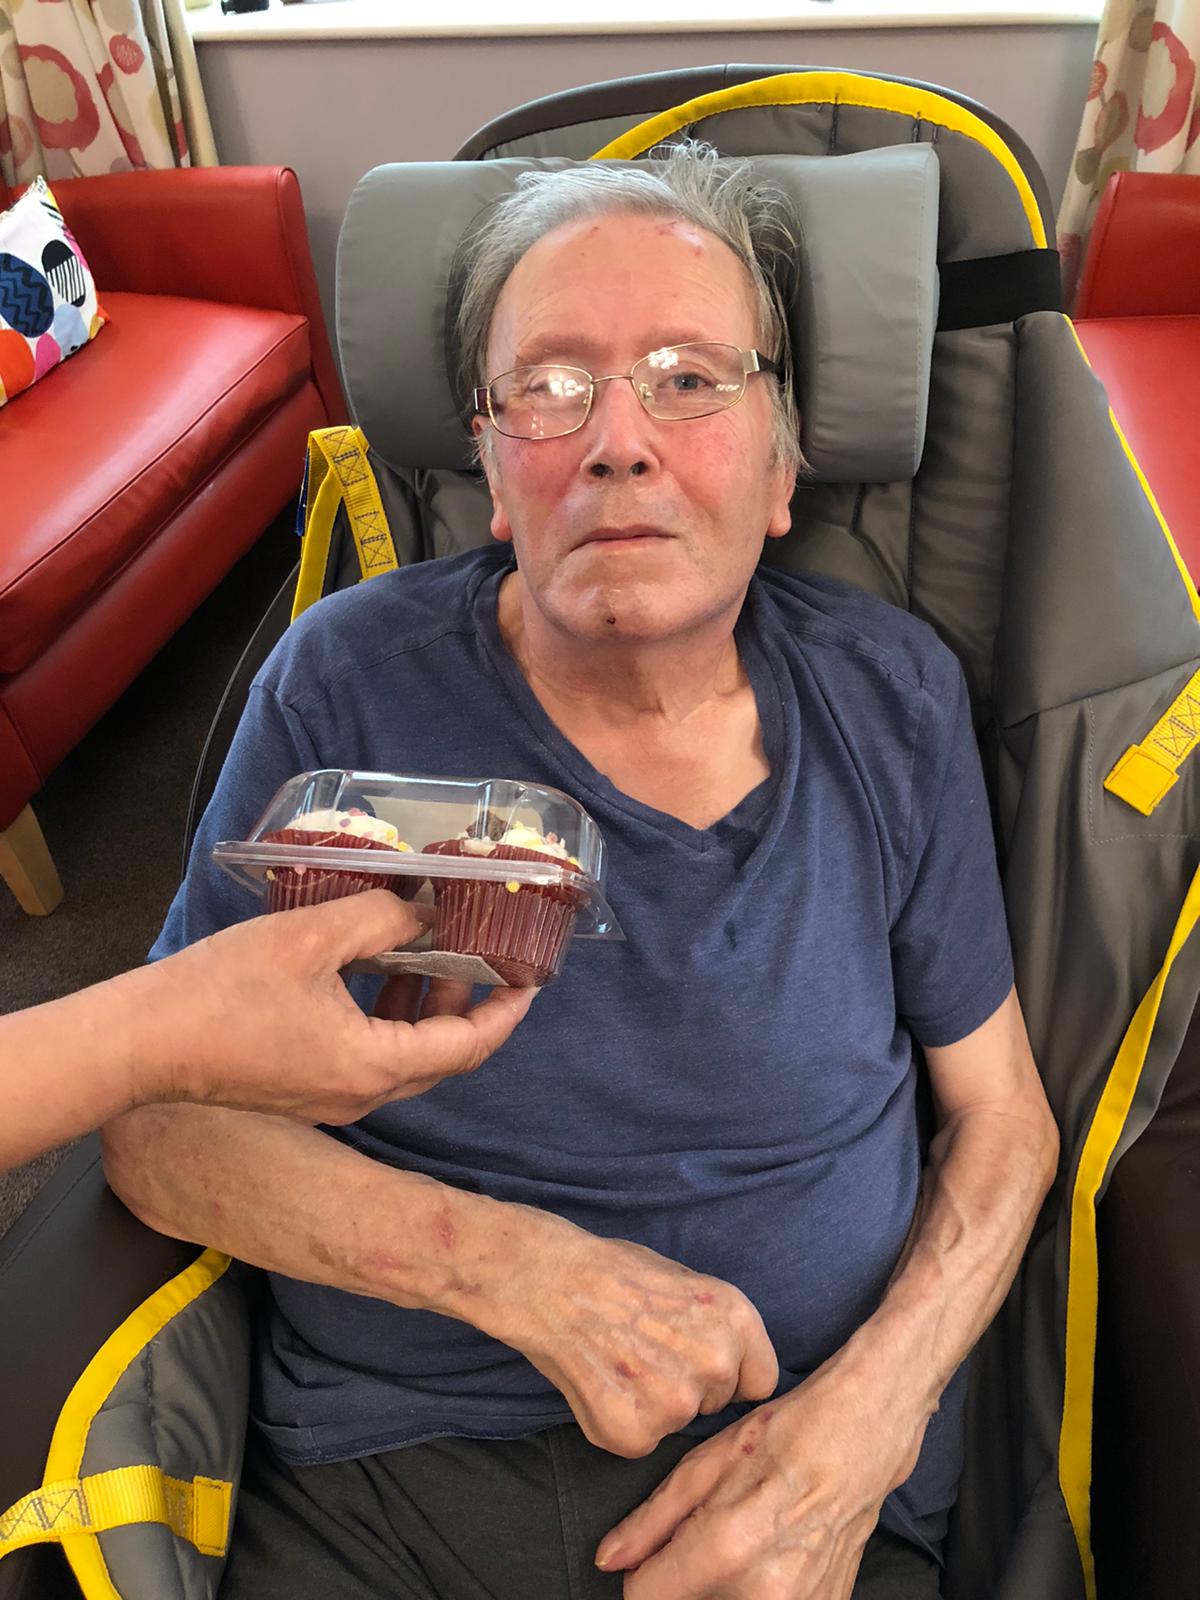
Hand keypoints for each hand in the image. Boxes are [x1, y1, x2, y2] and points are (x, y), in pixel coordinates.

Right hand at [130, 890, 534, 1121]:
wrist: (141, 1041)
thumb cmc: (222, 990)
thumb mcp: (314, 937)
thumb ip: (382, 918)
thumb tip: (428, 911)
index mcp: (372, 1067)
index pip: (467, 1048)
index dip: (506, 1012)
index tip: (532, 979)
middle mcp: (360, 1095)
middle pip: (441, 1058)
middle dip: (470, 1007)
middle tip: (485, 955)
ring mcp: (330, 1100)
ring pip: (404, 1059)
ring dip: (425, 1009)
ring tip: (432, 952)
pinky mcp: (303, 1090)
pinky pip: (368, 1059)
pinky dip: (387, 1019)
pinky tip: (376, 970)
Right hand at [491, 1222, 778, 1458]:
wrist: (552, 1282)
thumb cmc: (616, 1273)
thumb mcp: (690, 1281)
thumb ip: (718, 1328)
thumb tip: (733, 1365)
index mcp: (737, 1319)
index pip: (760, 1381)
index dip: (730, 1375)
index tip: (700, 1365)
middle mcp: (716, 1362)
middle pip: (716, 1403)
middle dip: (688, 1386)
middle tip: (645, 1353)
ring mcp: (677, 1403)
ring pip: (676, 1421)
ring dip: (652, 1405)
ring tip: (619, 1363)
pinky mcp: (636, 1434)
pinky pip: (640, 1441)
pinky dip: (620, 1421)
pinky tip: (600, 1384)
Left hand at [593, 1360, 926, 1598]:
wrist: (860, 1436)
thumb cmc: (784, 1436)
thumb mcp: (706, 1462)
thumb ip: (652, 1520)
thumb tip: (609, 1560)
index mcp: (728, 1547)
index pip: (646, 1597)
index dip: (642, 1574)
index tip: (652, 1558)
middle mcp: (765, 1592)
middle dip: (684, 1581)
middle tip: (703, 1542)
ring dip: (719, 1588)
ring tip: (739, 1545)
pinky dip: (755, 1591)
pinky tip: (768, 1557)